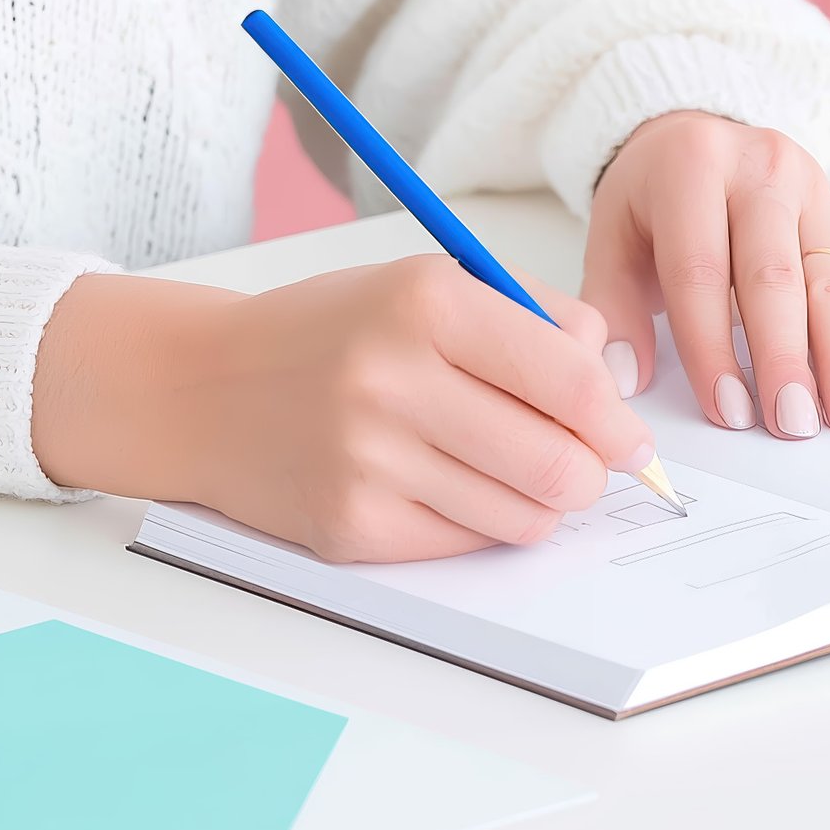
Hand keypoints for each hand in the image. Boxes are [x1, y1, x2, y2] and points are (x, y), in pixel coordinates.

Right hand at [30, 258, 654, 561]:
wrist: (202, 387)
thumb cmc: (334, 332)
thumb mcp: (427, 285)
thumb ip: (531, 321)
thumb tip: (613, 388)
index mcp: (426, 302)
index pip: (571, 378)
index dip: (617, 419)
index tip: (627, 436)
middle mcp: (393, 377)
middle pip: (560, 462)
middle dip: (588, 473)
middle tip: (579, 465)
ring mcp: (367, 458)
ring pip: (523, 516)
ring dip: (538, 504)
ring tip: (508, 472)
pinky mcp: (348, 524)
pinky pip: (465, 544)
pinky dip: (479, 524)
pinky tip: (447, 489)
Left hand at [581, 112, 829, 438]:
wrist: (694, 133)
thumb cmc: (651, 199)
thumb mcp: (612, 235)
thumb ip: (610, 306)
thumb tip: (621, 382)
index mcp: (694, 168)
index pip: (703, 268)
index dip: (713, 344)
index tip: (727, 409)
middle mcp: (762, 171)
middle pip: (776, 274)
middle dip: (787, 357)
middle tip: (794, 424)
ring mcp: (814, 191)